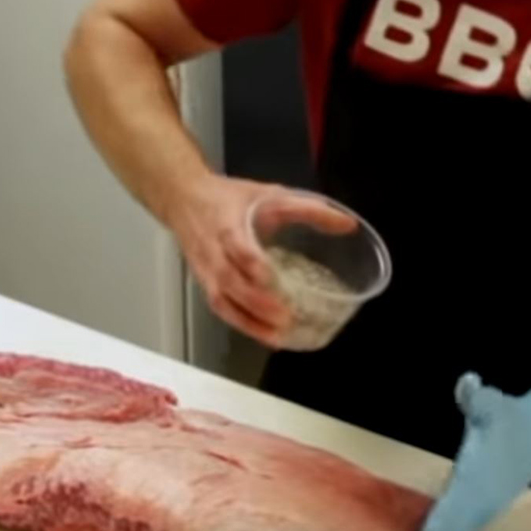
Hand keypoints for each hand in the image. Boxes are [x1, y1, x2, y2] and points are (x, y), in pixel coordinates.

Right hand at [166, 177, 353, 346]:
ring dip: (248, 322)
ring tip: (277, 337)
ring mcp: (205, 271)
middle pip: (229, 281)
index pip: (237, 247)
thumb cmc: (228, 197)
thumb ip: (307, 208)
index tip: (273, 278)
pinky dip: (242, 324)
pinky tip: (265, 335)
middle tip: (285, 317)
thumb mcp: (268, 193)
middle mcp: (213, 251)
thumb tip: (348, 224)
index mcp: (227, 224)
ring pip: (222, 301)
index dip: (253, 264)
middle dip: (256, 302)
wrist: (183, 199)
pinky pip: (221, 308)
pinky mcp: (205, 284)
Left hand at [413, 373, 530, 530]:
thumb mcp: (493, 404)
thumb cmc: (512, 418)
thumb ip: (476, 397)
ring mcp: (484, 504)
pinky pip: (461, 528)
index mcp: (478, 479)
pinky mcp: (483, 504)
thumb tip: (468, 384)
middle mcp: (480, 498)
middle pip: (453, 530)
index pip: (455, 510)